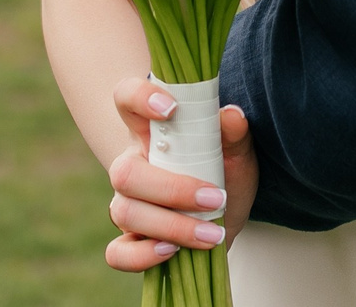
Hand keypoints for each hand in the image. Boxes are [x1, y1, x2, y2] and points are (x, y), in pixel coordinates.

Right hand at [102, 74, 259, 272]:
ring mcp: (128, 204)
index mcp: (152, 131)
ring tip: (210, 234)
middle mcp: (133, 164)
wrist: (225, 216)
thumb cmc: (224, 173)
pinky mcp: (132, 240)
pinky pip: (118, 253)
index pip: (126, 98)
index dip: (138, 98)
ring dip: (170, 226)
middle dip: (171, 190)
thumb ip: (234, 133)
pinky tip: (172, 252)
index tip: (171, 108)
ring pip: (124, 211)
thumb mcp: (237, 152)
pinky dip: (142, 256)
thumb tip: (231, 115)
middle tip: (216, 198)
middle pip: (124, 172)